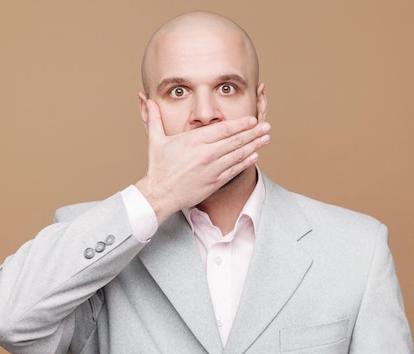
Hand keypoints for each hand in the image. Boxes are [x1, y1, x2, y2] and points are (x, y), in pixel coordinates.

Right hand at [135, 99, 270, 223]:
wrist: (160, 194)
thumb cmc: (158, 167)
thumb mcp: (155, 140)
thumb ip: (154, 118)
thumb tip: (146, 100)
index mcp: (195, 140)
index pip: (224, 128)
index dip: (241, 123)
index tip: (253, 119)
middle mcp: (207, 153)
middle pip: (236, 140)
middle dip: (254, 132)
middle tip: (267, 126)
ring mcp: (213, 168)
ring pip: (238, 154)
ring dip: (255, 146)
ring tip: (266, 138)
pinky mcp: (215, 182)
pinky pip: (235, 170)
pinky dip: (246, 162)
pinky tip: (255, 156)